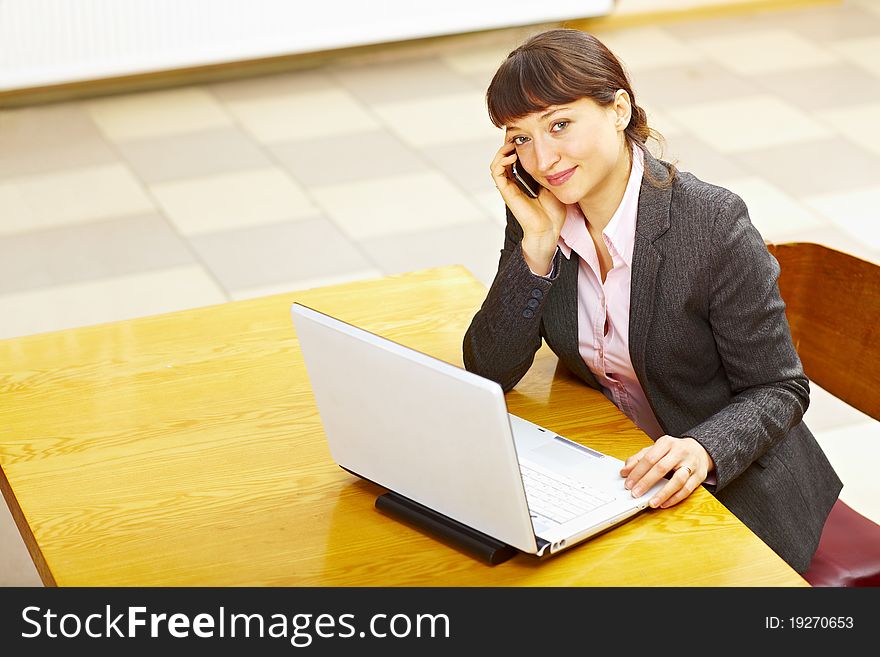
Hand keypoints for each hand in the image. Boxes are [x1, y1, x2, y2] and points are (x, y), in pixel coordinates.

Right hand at [490, 141, 565, 274]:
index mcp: (525, 179)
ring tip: (513, 143)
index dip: (518, 143)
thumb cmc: (554, 210)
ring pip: (497, 162)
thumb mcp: (556, 181)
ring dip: (503, 150)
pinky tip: (512, 156)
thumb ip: (553, 168)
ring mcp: (509, 186)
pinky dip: (500, 161)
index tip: (528, 133)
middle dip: (510, 143)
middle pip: (505, 157)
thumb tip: (559, 151)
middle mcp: (514, 182)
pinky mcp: (506, 192)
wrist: (549, 229)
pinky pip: (496, 172)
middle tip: (519, 134)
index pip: (516, 156)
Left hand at [619, 435, 714, 508]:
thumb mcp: (656, 449)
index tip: (628, 483)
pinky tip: (664, 503)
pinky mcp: (699, 476)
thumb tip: (625, 471)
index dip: (637, 472)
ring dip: (663, 493)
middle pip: (662, 468)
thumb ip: (639, 458)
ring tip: (651, 502)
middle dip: (647, 482)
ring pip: (678, 480)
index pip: (649, 458)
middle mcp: (679, 452)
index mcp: (666, 443)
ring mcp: (691, 464)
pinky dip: (675, 498)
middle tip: (636, 493)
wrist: (699, 449)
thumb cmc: (674, 451)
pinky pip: (688, 489)